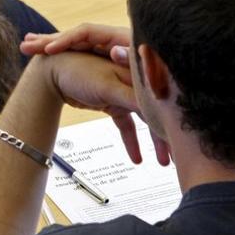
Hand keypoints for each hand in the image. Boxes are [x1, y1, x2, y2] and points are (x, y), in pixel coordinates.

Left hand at [30, 25, 170, 163]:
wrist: (50, 71)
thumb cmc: (76, 71)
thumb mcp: (107, 86)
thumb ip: (132, 98)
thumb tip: (158, 109)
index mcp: (137, 72)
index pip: (162, 98)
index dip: (173, 118)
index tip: (185, 140)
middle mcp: (135, 81)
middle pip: (157, 111)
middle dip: (167, 134)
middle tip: (177, 158)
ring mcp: (124, 93)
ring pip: (143, 121)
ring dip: (153, 142)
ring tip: (163, 163)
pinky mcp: (113, 103)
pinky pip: (126, 125)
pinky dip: (131, 140)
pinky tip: (136, 158)